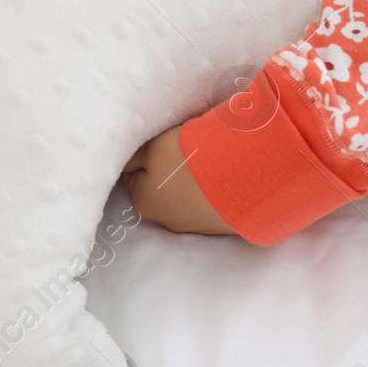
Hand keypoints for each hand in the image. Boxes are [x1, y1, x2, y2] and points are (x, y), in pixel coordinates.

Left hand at [119, 124, 237, 235]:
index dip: (145, 152)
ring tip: (206, 159)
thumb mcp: (150, 146)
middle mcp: (167, 221)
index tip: (161, 141)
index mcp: (143, 204)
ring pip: (186, 195)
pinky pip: (210, 201)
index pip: (132, 173)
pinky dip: (212, 189)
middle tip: (183, 148)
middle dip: (168, 168)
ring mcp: (196, 225)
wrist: (241, 175)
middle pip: (160, 186)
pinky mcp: (221, 224)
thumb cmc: (187, 158)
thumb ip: (133, 155)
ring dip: (192, 179)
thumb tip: (127, 162)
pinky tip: (222, 173)